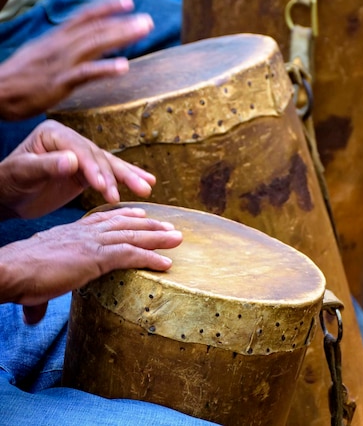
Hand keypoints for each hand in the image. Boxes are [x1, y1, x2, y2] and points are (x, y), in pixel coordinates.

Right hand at [0, 0, 152, 120]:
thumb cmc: (18, 76)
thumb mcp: (40, 53)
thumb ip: (62, 46)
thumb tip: (83, 42)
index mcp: (55, 38)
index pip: (84, 16)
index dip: (107, 7)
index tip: (127, 1)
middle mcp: (60, 45)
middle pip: (95, 28)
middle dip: (123, 22)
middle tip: (148, 19)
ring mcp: (60, 63)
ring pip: (95, 44)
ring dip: (122, 36)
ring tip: (144, 30)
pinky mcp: (59, 82)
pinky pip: (85, 73)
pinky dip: (106, 68)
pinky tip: (124, 66)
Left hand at [0, 120, 156, 218]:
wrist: (6, 196)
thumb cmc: (7, 182)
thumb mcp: (22, 173)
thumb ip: (45, 166)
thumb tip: (72, 161)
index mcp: (54, 134)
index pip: (80, 150)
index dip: (94, 168)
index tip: (103, 187)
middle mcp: (71, 141)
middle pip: (99, 156)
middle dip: (116, 175)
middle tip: (134, 191)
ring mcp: (80, 155)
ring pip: (109, 165)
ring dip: (128, 177)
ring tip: (147, 188)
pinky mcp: (86, 170)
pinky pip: (109, 174)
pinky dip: (126, 179)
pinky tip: (145, 182)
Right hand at [0, 206, 182, 322]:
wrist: (12, 269)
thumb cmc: (17, 277)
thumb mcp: (33, 282)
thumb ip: (39, 297)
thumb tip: (32, 318)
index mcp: (72, 233)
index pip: (102, 219)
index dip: (123, 216)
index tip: (139, 213)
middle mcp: (85, 233)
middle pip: (124, 224)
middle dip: (149, 224)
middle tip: (169, 225)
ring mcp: (92, 243)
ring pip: (133, 236)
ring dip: (158, 236)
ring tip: (178, 238)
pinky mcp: (96, 257)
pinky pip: (131, 255)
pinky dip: (151, 257)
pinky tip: (167, 263)